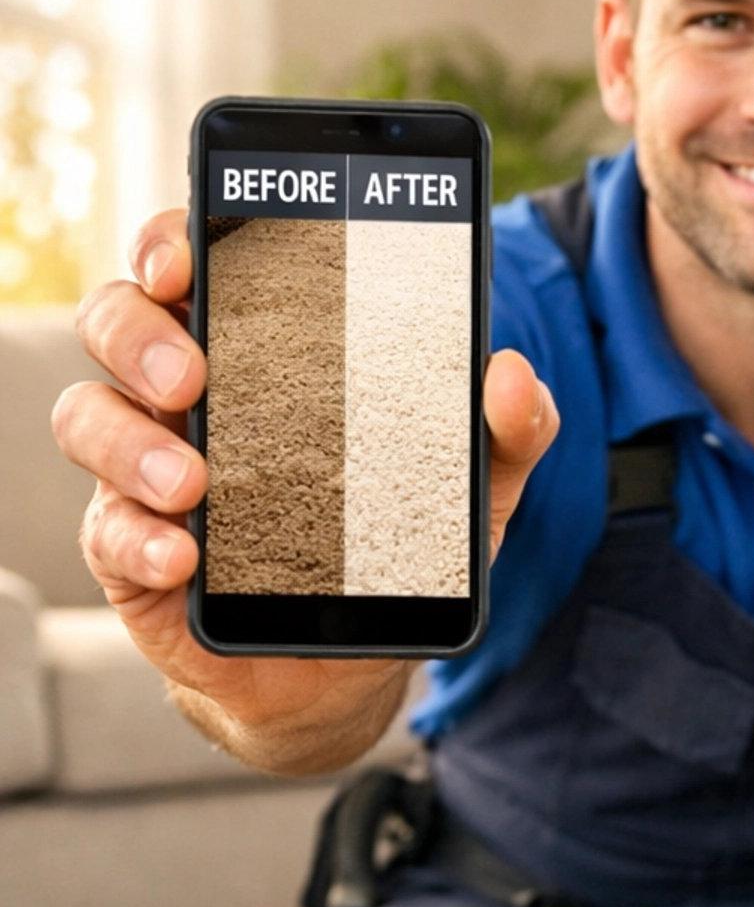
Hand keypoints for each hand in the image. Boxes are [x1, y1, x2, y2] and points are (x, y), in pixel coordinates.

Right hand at [54, 209, 557, 762]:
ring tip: (194, 485)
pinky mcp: (135, 553)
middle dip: (137, 333)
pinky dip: (138, 538)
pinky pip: (106, 530)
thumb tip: (512, 374)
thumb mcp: (469, 489)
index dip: (171, 242)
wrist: (357, 664)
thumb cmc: (398, 545)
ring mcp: (149, 470)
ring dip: (130, 441)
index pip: (192, 263)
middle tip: (190, 373)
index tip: (187, 256)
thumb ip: (505, 430)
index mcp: (256, 350)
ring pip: (89, 417)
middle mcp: (187, 395)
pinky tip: (182, 559)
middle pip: (116, 320)